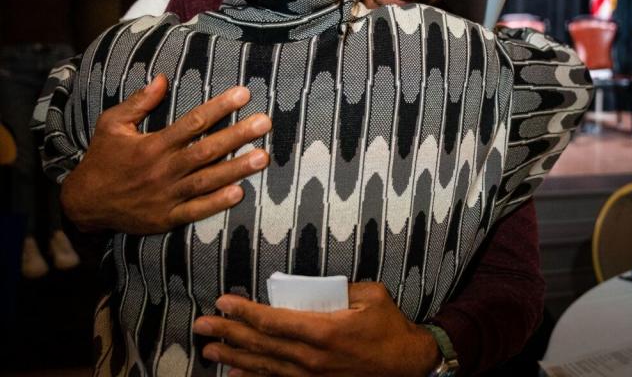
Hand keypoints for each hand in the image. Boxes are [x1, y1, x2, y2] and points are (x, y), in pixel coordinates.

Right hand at [61, 75, 271, 233]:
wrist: (84, 204)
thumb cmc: (102, 159)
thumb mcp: (112, 125)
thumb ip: (139, 102)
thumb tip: (162, 78)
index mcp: (152, 145)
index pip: (193, 122)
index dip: (220, 107)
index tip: (244, 94)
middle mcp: (162, 169)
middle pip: (206, 150)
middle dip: (237, 135)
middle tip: (265, 123)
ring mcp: (166, 195)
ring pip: (207, 180)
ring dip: (237, 169)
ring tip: (263, 157)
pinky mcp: (166, 217)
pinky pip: (195, 210)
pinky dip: (216, 203)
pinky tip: (239, 193)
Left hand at [193, 283, 440, 376]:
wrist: (408, 364)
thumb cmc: (391, 327)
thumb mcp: (371, 296)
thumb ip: (340, 288)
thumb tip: (312, 285)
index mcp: (324, 330)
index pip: (273, 320)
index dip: (244, 311)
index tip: (224, 300)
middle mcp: (312, 358)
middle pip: (261, 344)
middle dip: (228, 332)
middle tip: (201, 324)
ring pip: (264, 366)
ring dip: (233, 356)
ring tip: (208, 348)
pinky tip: (233, 374)